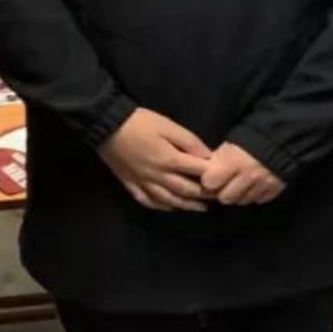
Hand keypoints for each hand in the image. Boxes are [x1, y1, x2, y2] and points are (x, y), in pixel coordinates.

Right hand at [98, 108, 212, 212]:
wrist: (107, 126)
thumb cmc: (140, 122)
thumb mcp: (168, 125)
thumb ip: (189, 141)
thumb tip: (208, 156)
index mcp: (170, 160)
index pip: (198, 173)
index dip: (213, 178)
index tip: (225, 180)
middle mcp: (159, 176)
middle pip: (186, 191)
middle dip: (204, 195)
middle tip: (218, 198)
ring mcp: (144, 183)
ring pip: (169, 200)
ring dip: (187, 206)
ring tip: (201, 209)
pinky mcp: (130, 184)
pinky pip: (148, 201)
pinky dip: (161, 207)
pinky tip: (170, 208)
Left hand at [201, 142, 285, 205]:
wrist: (280, 136)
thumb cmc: (249, 139)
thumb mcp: (229, 145)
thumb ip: (217, 160)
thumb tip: (206, 175)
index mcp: (233, 161)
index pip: (210, 183)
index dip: (209, 181)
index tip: (211, 177)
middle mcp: (247, 175)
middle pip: (225, 198)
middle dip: (224, 192)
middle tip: (226, 183)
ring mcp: (262, 183)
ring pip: (242, 201)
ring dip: (239, 195)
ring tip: (240, 184)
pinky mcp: (274, 188)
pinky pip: (258, 200)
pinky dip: (255, 195)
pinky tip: (254, 186)